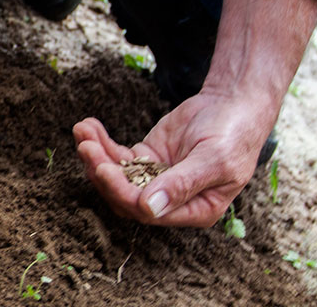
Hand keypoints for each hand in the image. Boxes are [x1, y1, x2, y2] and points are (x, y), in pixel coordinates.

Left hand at [73, 91, 275, 226]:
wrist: (233, 104)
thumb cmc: (233, 135)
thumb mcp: (214, 160)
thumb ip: (182, 184)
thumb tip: (149, 208)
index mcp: (194, 210)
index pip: (148, 211)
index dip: (122, 192)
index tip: (104, 168)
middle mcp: (171, 200)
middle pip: (125, 196)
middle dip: (102, 172)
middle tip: (86, 147)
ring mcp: (155, 179)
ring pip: (117, 176)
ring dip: (96, 156)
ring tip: (82, 131)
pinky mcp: (146, 158)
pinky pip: (117, 156)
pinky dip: (101, 142)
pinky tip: (88, 126)